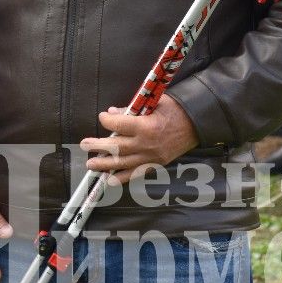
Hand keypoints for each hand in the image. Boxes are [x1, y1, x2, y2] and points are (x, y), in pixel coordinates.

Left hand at [79, 95, 198, 184]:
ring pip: (123, 163)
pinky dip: (122, 178)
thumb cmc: (175, 110)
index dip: (106, 121)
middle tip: (84, 145)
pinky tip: (109, 181)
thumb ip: (132, 108)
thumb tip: (114, 112)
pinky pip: (136, 173)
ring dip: (104, 164)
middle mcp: (146, 145)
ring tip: (91, 164)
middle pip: (116, 147)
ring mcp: (151, 157)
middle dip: (98, 146)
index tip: (102, 117)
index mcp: (146, 126)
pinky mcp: (155, 164)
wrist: (197, 124)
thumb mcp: (155, 102)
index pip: (119, 126)